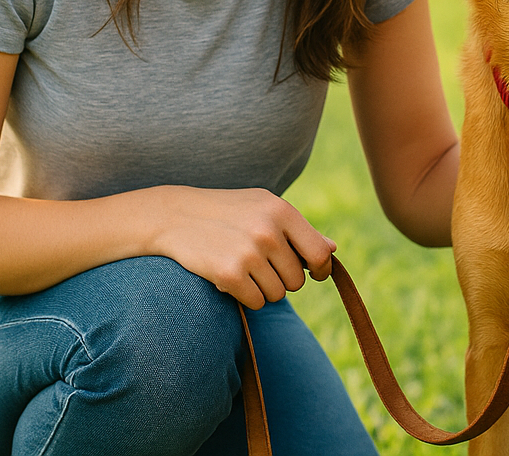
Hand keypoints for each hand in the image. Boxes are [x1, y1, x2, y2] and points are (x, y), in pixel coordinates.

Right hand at [146, 186, 335, 308]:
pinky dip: (246, 297)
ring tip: (243, 268)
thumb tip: (332, 249)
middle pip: (297, 281)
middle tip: (260, 265)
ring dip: (263, 289)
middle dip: (282, 280)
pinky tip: (231, 278)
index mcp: (282, 211)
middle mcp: (269, 231)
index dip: (321, 269)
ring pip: (277, 294)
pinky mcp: (229, 274)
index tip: (315, 274)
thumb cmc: (228, 212)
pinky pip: (256, 302)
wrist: (176, 215)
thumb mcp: (264, 208)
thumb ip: (298, 229)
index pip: (320, 253)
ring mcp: (249, 253)